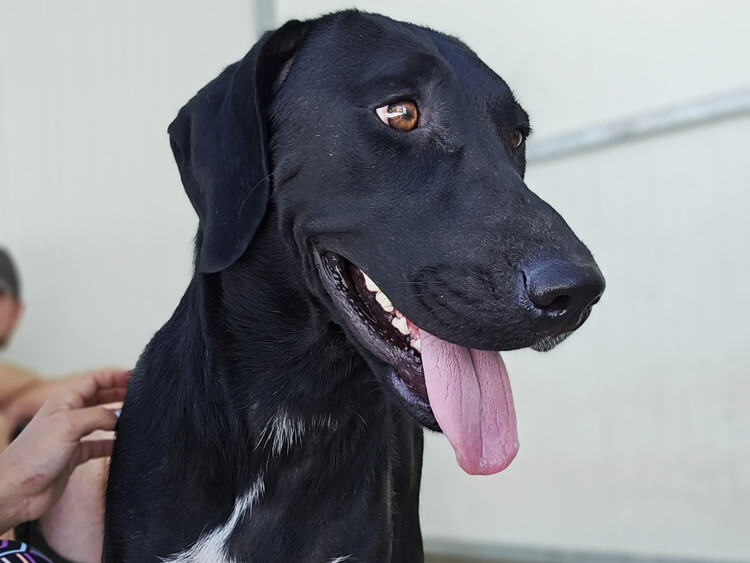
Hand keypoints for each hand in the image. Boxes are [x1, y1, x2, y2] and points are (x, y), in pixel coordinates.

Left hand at [0, 368, 129, 530]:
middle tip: (139, 395)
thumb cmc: (33, 456)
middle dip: (118, 393)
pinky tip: (122, 445)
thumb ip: (98, 416)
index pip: (93, 380)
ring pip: (100, 421)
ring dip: (117, 418)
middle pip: (98, 398)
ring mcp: (70, 437)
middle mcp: (67, 417)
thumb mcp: (68, 425)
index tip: (133, 377)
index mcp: (64, 402)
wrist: (16, 491)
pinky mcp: (73, 456)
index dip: (113, 376)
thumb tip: (118, 417)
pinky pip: (98, 445)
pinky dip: (112, 443)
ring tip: (135, 417)